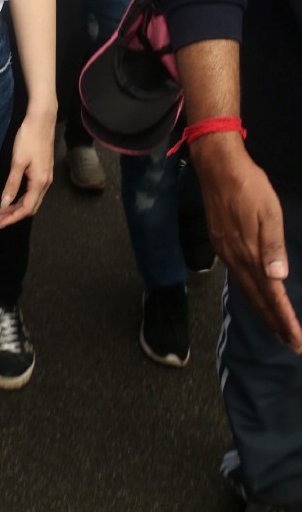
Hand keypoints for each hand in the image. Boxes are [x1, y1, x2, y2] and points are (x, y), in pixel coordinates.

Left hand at [0, 108, 55, 226]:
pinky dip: (21, 198)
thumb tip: (5, 204)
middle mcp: (45, 183)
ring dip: (17, 208)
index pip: (26, 209)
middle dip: (14, 216)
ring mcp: (46, 178)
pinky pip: (33, 192)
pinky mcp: (43, 172)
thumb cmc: (29, 138)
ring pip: (32, 200)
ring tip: (2, 212)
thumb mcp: (18, 162)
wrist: (42, 120)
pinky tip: (12, 198)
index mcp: (40, 182)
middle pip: (30, 208)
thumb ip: (12, 184)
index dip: (12, 218)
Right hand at [192, 136, 301, 351]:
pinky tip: (258, 297)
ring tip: (279, 329)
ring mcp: (226, 252)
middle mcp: (235, 258)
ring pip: (247, 291)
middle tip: (293, 345)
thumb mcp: (269, 211)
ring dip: (264, 312)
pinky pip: (239, 279)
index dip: (284, 319)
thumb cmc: (249, 185)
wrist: (217, 166)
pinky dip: (252, 296)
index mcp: (250, 252)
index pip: (270, 294)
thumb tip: (278, 278)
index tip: (297, 340)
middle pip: (256, 299)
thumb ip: (273, 245)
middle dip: (275, 324)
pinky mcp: (221, 244)